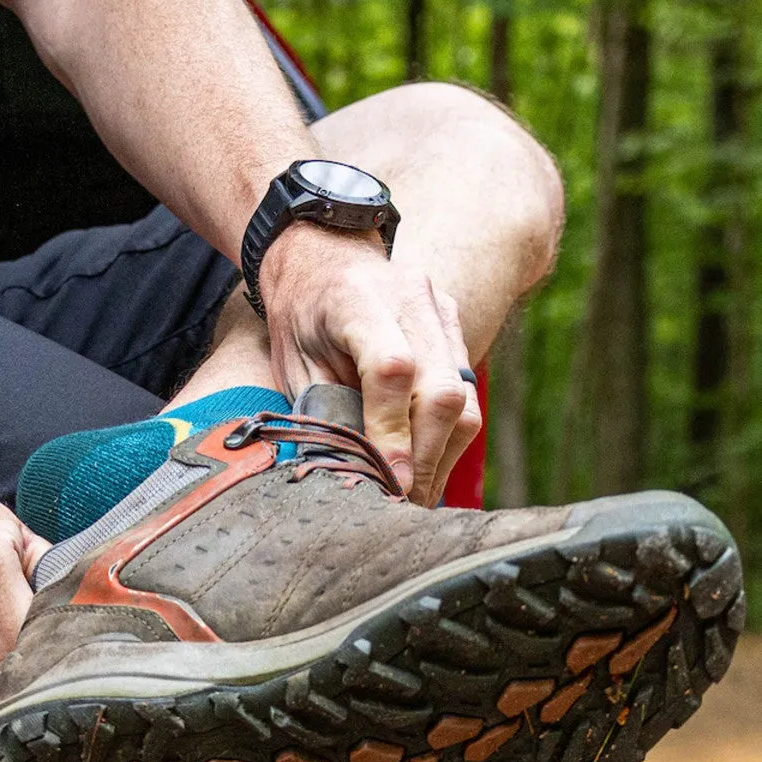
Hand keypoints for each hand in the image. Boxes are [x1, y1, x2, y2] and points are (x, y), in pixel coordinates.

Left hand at [260, 223, 481, 505]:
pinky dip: (447, 436)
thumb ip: (328, 411)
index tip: (388, 483)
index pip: (393, 371)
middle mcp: (411, 297)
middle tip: (403, 502)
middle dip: (424, 458)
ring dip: (442, 455)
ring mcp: (441, 310)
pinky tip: (425, 461)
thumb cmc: (303, 317)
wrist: (324, 259)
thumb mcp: (296, 364)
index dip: (393, 434)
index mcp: (357, 299)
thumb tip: (359, 476)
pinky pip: (465, 391)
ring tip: (416, 491)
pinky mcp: (455, 326)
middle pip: (441, 391)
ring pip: (463, 398)